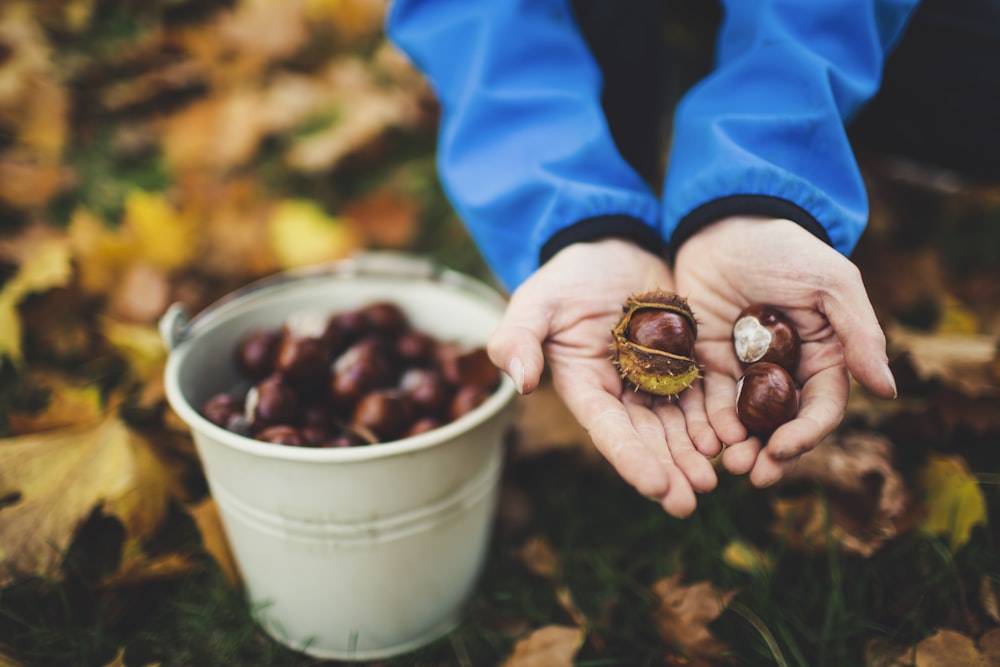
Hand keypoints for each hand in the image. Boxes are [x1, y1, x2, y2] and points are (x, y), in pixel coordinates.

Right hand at [488, 238, 720, 516]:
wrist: (612, 247)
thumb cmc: (567, 277)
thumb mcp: (536, 301)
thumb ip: (518, 337)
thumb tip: (520, 381)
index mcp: (586, 387)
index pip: (609, 430)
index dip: (631, 459)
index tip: (656, 487)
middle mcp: (623, 394)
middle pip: (648, 439)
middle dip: (669, 470)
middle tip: (691, 500)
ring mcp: (658, 380)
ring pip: (680, 425)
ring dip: (696, 454)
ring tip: (718, 477)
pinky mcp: (687, 363)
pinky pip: (706, 394)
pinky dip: (719, 417)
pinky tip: (736, 437)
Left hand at [672, 216, 896, 486]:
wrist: (723, 224)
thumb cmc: (784, 248)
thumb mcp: (829, 283)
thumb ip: (859, 334)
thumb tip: (887, 390)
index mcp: (824, 356)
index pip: (821, 408)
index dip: (806, 434)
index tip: (784, 449)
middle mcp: (786, 371)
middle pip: (781, 425)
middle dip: (769, 454)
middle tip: (751, 475)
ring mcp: (745, 370)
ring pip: (744, 421)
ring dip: (737, 447)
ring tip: (725, 465)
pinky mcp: (708, 362)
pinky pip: (708, 400)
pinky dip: (706, 424)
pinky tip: (700, 441)